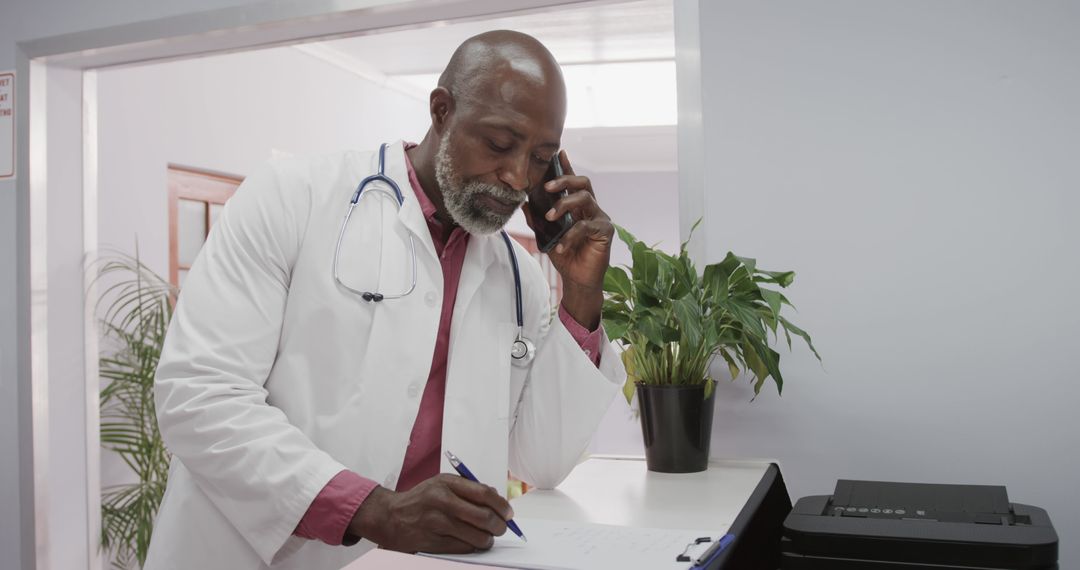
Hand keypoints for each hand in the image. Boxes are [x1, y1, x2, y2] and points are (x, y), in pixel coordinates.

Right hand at [348, 474, 511, 553]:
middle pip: (483, 516)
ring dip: (487, 539)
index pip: (484, 493)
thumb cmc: (420, 499)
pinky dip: (472, 547)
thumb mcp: (441, 484)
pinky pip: (463, 547)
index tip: (508, 512)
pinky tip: (471, 542)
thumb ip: (468, 488)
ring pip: (475, 536)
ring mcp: (435, 522)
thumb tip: (496, 497)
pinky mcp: (431, 541)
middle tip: (502, 528)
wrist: (389, 516)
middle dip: (499, 525)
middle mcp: (441, 501)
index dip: (501, 505)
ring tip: (487, 537)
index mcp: (446, 483)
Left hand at [522, 150, 613, 329]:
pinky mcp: (605, 231)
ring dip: (564, 205)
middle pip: (583, 182)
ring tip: (549, 217)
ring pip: (585, 198)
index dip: (566, 166)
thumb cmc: (564, 256)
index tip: (558, 152)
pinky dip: (570, 235)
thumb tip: (523, 201)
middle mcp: (591, 208)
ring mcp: (599, 218)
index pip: (572, 182)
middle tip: (546, 186)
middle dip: (564, 180)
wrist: (576, 280)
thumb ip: (536, 218)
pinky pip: (586, 225)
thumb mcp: (545, 235)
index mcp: (578, 206)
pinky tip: (560, 246)